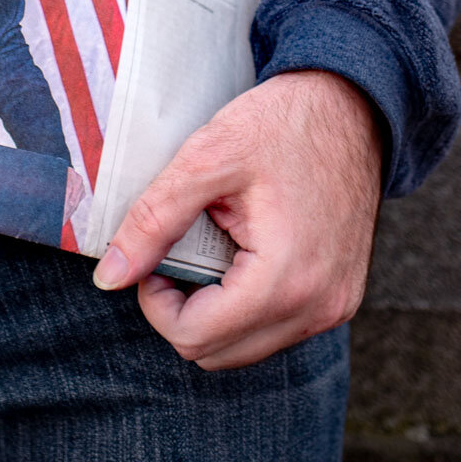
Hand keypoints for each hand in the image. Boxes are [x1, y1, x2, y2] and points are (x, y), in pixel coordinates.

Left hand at [93, 71, 382, 369]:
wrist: (350, 108)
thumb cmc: (280, 125)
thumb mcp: (205, 160)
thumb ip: (154, 220)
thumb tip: (110, 276)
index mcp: (286, 279)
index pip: (193, 336)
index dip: (155, 301)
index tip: (155, 256)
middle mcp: (319, 308)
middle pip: (216, 354)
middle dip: (181, 311)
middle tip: (175, 254)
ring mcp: (335, 308)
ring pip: (244, 349)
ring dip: (212, 313)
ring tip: (209, 251)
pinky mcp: (340, 299)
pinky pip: (274, 330)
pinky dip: (243, 309)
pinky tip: (239, 259)